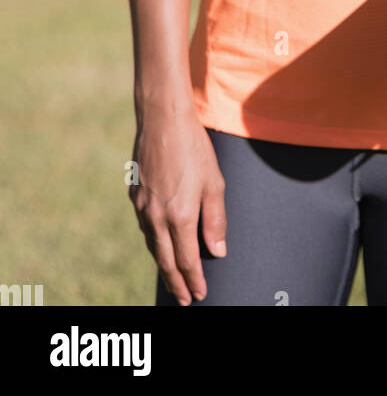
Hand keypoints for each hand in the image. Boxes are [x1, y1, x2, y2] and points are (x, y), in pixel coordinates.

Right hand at [128, 106, 226, 305]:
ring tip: (173, 277)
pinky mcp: (135, 195)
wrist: (162, 119)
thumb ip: (215, 220)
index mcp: (179, 216)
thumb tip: (218, 251)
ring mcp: (142, 207)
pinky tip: (160, 242)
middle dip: (176, 283)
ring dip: (164, 264)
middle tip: (184, 299)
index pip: (187, 260)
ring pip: (152, 245)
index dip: (194, 280)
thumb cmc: (194, 148)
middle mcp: (156, 217)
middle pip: (166, 261)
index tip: (199, 294)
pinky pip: (145, 227)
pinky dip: (154, 242)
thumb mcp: (214, 182)